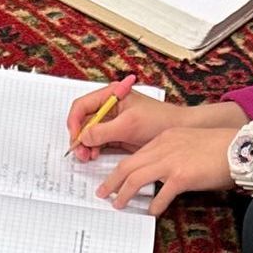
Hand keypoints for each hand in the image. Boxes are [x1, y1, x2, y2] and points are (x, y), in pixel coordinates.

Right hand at [66, 85, 241, 159]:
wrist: (178, 132)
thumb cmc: (159, 121)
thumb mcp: (129, 124)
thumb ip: (103, 130)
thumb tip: (84, 137)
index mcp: (111, 94)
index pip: (82, 106)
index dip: (74, 122)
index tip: (75, 138)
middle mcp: (109, 106)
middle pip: (83, 121)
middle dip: (79, 137)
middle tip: (80, 152)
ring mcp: (112, 121)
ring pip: (89, 134)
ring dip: (85, 146)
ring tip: (87, 157)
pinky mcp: (117, 135)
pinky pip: (98, 142)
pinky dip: (93, 150)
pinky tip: (94, 157)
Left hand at [95, 124, 236, 215]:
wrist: (243, 147)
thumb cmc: (222, 147)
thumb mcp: (191, 142)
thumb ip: (174, 153)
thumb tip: (162, 175)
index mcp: (165, 138)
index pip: (135, 154)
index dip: (121, 168)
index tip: (113, 178)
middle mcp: (164, 146)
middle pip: (128, 165)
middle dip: (111, 181)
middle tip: (102, 193)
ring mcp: (172, 161)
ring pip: (136, 178)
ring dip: (124, 194)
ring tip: (118, 205)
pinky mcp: (182, 176)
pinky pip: (161, 195)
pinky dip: (154, 205)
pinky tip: (152, 212)